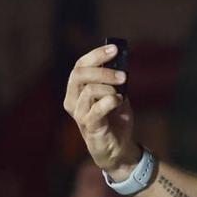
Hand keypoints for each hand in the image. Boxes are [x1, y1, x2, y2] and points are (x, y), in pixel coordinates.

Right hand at [63, 42, 137, 178]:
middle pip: (79, 75)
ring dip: (109, 87)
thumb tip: (121, 63)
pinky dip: (110, 101)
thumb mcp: (118, 94)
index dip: (95, 55)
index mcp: (77, 90)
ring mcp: (79, 114)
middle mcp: (73, 100)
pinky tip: (119, 100)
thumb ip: (116, 81)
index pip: (79, 66)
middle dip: (102, 70)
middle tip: (122, 75)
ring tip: (121, 93)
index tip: (114, 48)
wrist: (119, 148)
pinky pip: (96, 109)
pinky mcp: (89, 126)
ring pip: (88, 90)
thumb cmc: (115, 119)